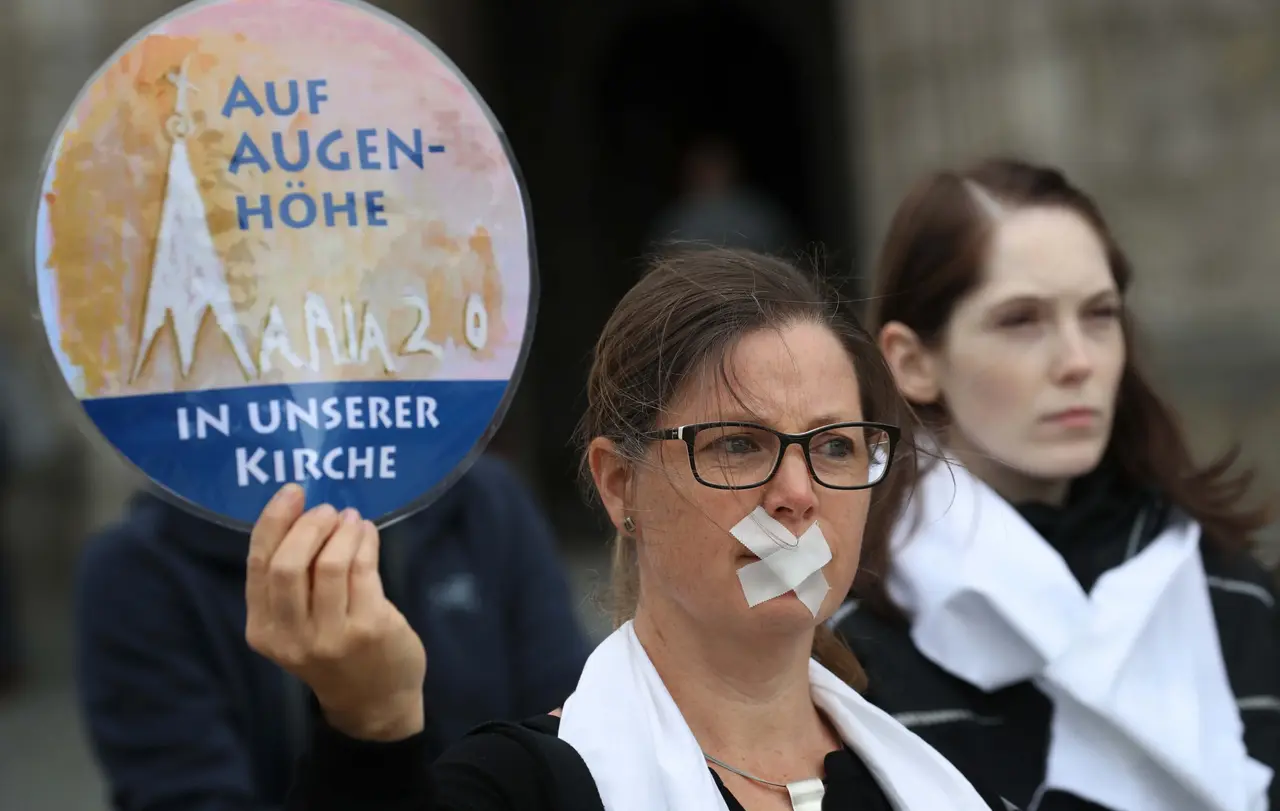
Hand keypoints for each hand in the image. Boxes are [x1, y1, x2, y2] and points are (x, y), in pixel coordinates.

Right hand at [245, 484, 426, 740]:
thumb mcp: (295, 624)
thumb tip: (299, 512)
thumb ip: (290, 580)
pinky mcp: (369, 628)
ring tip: (351, 519)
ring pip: (329, 563)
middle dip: (309, 525)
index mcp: (262, 630)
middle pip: (288, 564)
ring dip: (342, 530)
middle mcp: (291, 636)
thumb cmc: (332, 650)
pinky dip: (364, 541)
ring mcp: (331, 635)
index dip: (273, 522)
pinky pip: (363, 570)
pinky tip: (367, 533)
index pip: (258, 565)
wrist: (373, 700)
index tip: (292, 492)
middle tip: (327, 509)